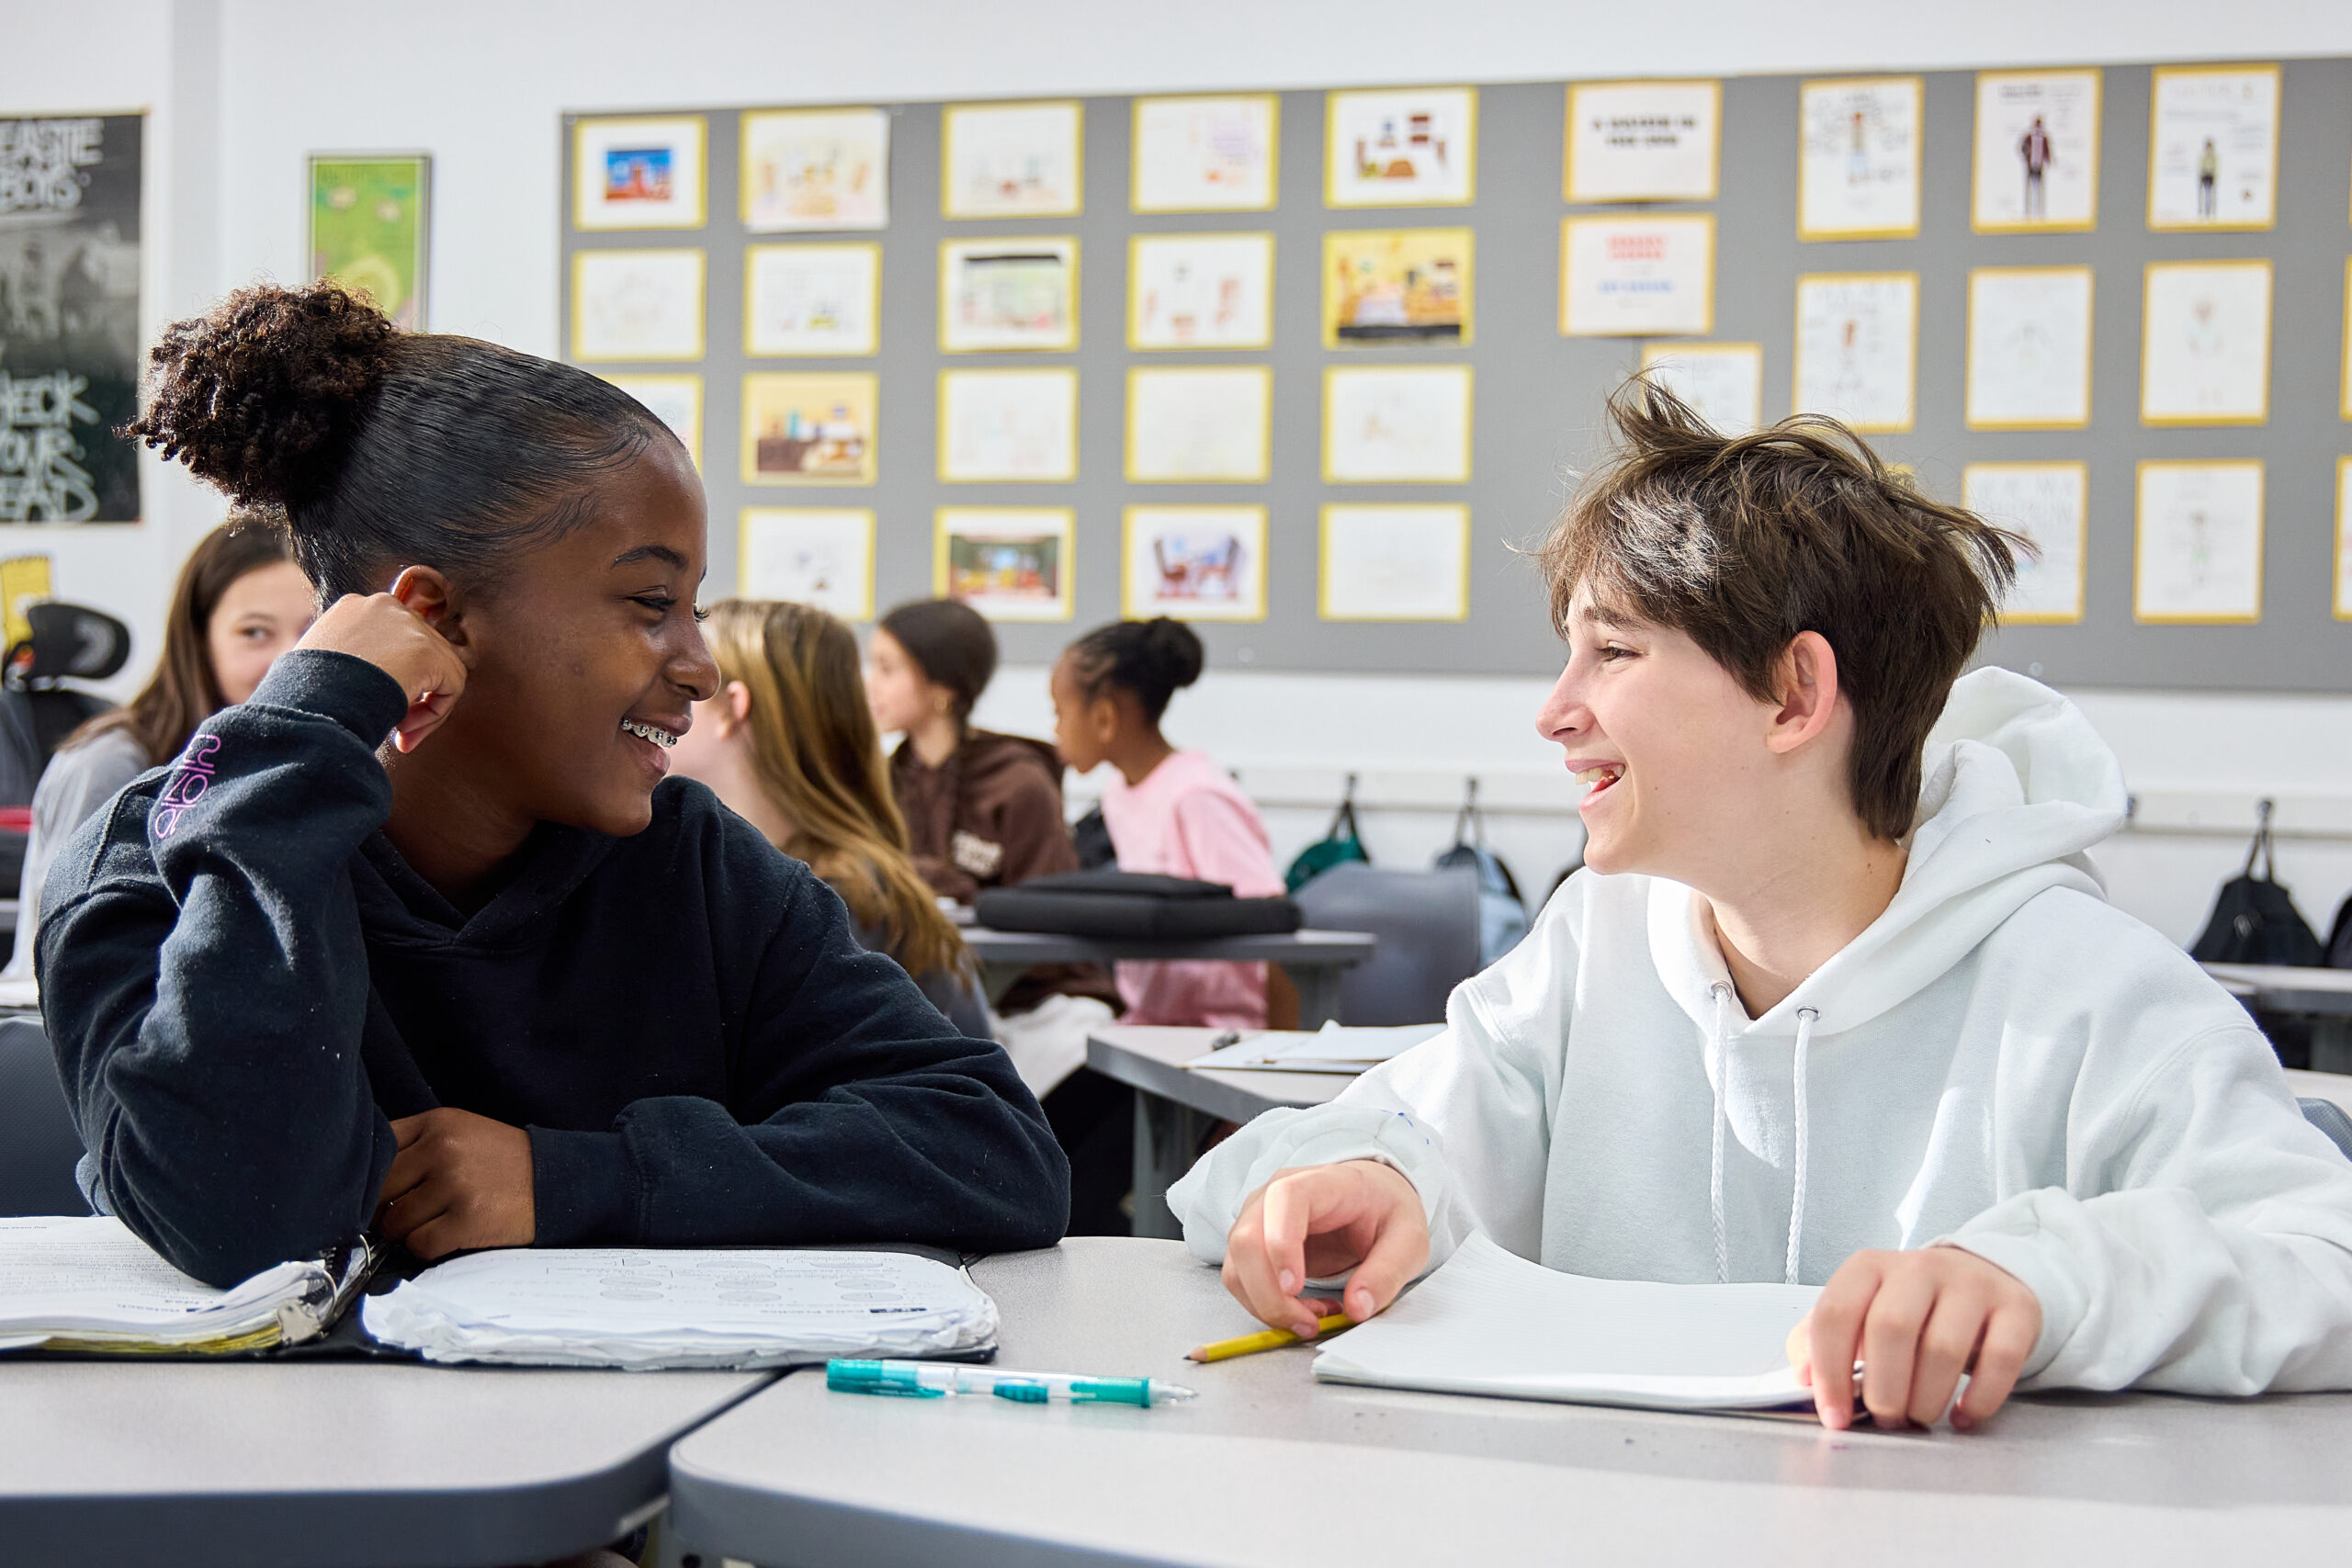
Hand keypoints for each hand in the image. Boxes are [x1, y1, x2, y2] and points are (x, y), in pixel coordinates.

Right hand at [299, 585, 466, 752]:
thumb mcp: (319, 667)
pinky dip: (434, 714)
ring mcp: (410, 626)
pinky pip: (451, 687)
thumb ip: (352, 661)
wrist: (308, 703)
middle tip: (394, 726)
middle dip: (411, 691)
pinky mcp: (430, 652)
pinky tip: (403, 730)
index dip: (390, 675)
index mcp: (353, 608)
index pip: (391, 638)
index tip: (372, 703)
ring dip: (422, 707)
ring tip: (397, 731)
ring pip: (438, 669)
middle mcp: (384, 607)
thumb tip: (375, 678)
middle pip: (418, 651)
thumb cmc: (304, 695)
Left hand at [375, 1108, 535, 1258]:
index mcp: (438, 1124)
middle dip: (386, 1208)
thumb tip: (366, 1182)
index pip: (377, 1150)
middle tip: (406, 1213)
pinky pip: (419, 1245)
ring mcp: (455, 1186)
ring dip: (407, 1232)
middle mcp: (443, 1150)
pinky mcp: (466, 1221)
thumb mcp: (462, 1132)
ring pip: (395, 1223)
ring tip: (432, 1223)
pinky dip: (427, 1247)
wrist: (557, 1181)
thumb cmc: (502, 1162)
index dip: (372, 1175)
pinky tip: (447, 1235)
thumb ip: (417, 1144)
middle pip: (379, 1190)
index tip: (384, 1190)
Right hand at [1221, 1160, 1427, 1337]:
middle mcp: (1275, 1195)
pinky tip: (1300, 1309)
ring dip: (1267, 1305)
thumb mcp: (1408, 1240)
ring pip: (1237, 1266)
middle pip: (1247, 1240)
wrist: (1373, 1200)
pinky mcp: (1252, 1244)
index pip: (1284, 1199)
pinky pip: (1240, 1279)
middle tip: (1311, 1323)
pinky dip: (1263, 1305)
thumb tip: (1358, 1308)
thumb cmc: (1386, 1212)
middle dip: (1270, 1294)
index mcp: (1321, 1182)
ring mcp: (1257, 1217)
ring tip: (1314, 1317)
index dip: (1280, 1243)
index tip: (1294, 1287)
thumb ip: (1387, 1273)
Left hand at [1787, 1245, 2041, 1430]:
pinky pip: (2000, 1360)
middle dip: (1883, 1390)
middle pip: (1890, 1329)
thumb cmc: (1907, 1307)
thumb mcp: (1859, 1311)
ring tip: (1920, 1417)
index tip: (1834, 1417)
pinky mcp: (2016, 1309)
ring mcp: (1971, 1284)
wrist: (1981, 1279)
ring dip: (1926, 1399)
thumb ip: (1821, 1339)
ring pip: (1943, 1348)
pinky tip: (1963, 1416)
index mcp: (1868, 1267)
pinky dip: (1979, 1400)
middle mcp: (1918, 1266)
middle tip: (1887, 1419)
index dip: (1829, 1371)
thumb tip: (1804, 1377)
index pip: (1835, 1314)